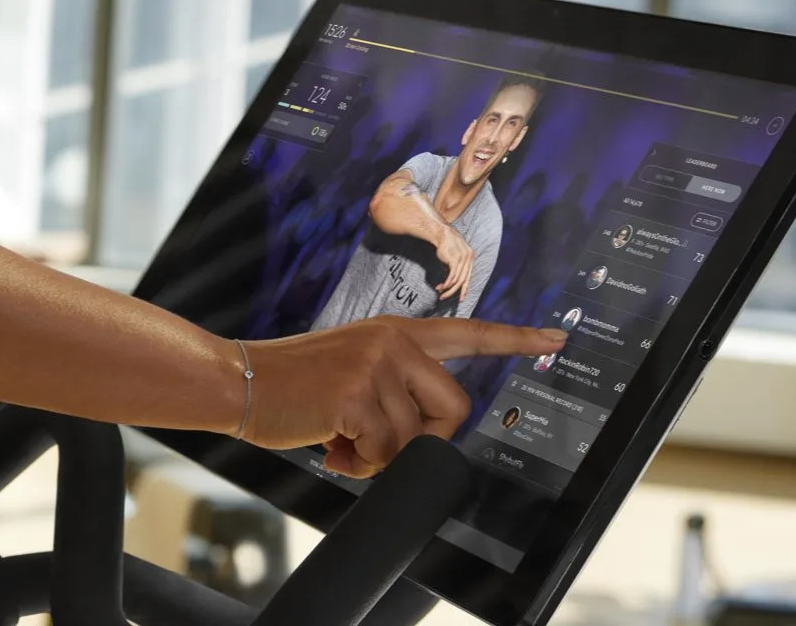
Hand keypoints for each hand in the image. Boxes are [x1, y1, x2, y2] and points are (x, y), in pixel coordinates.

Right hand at [236, 316, 563, 476]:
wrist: (239, 379)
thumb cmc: (294, 386)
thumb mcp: (352, 372)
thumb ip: (392, 389)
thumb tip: (419, 445)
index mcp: (395, 332)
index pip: (467, 333)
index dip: (515, 338)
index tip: (556, 336)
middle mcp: (393, 341)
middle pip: (453, 410)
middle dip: (422, 441)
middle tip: (377, 443)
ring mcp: (376, 364)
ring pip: (413, 440)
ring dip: (379, 457)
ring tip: (341, 443)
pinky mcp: (357, 394)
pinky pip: (385, 453)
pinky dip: (360, 464)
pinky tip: (331, 447)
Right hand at [431, 229, 476, 302]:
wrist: (441, 232)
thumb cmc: (445, 244)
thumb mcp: (455, 254)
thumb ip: (457, 264)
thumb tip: (453, 278)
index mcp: (470, 258)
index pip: (468, 277)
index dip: (465, 288)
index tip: (461, 297)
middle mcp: (468, 259)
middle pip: (463, 280)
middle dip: (455, 292)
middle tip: (446, 297)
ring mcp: (463, 260)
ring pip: (457, 280)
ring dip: (448, 289)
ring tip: (440, 292)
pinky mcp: (455, 260)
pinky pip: (452, 277)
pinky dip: (446, 284)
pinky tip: (441, 286)